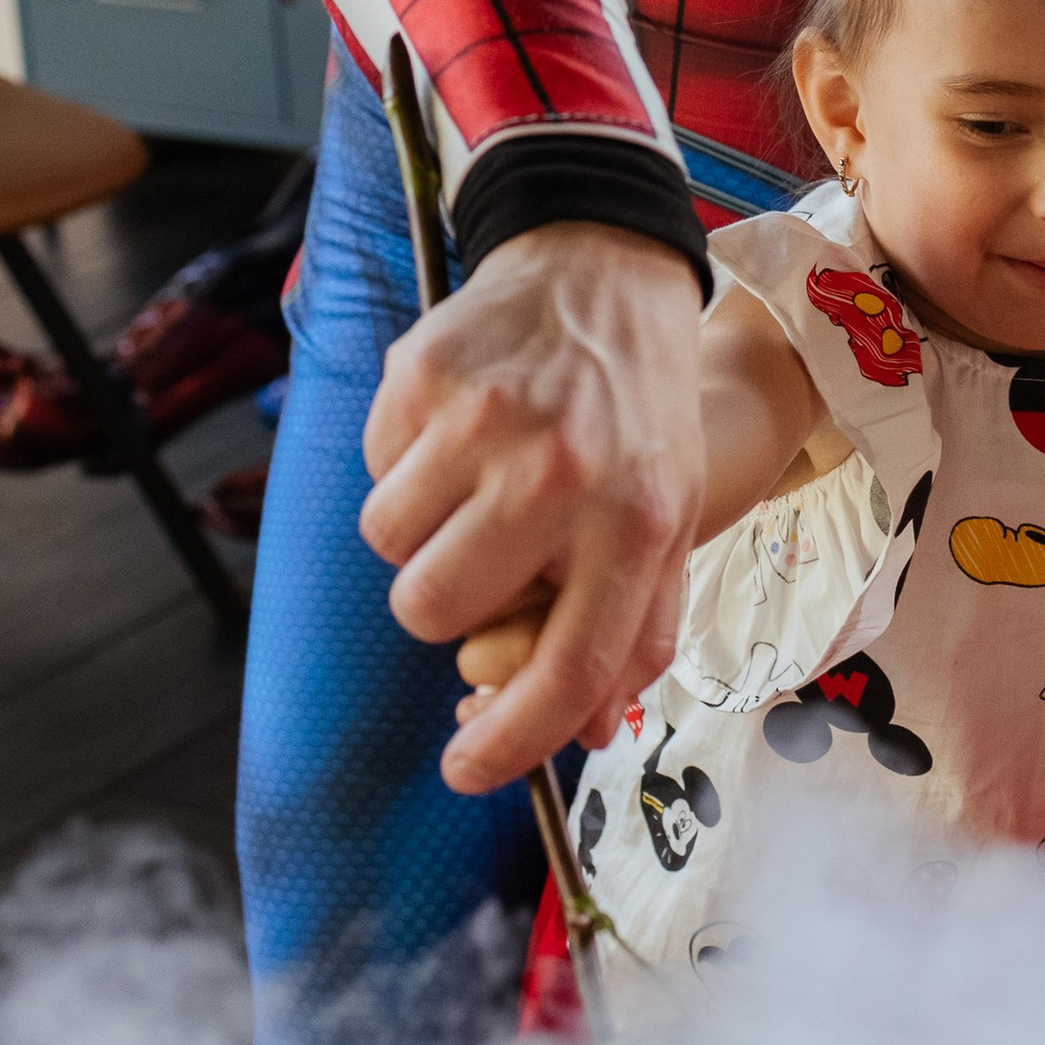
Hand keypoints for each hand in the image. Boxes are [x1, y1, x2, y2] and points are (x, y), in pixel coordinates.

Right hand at [360, 222, 704, 793]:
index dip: (511, 742)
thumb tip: (586, 733)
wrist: (603, 272)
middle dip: (448, 605)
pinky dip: (405, 469)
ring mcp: (483, 424)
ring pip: (391, 551)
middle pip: (437, 614)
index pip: (568, 670)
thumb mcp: (670, 517)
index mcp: (635, 524)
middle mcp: (560, 477)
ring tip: (476, 485)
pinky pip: (374, 475)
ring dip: (422, 536)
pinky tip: (457, 433)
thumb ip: (637, 630)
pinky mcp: (422, 379)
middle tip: (487, 554)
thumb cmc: (637, 413)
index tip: (465, 772)